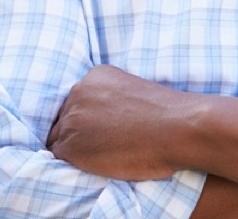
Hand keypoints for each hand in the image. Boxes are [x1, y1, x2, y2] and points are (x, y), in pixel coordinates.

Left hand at [47, 64, 194, 179]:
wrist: (177, 127)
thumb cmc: (167, 113)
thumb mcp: (135, 90)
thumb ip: (112, 98)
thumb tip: (103, 118)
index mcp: (96, 75)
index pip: (78, 99)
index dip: (89, 117)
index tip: (104, 127)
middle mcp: (78, 92)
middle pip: (65, 117)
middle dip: (80, 131)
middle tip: (104, 143)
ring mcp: (72, 119)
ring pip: (60, 137)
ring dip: (77, 147)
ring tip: (103, 154)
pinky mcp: (70, 146)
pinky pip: (60, 157)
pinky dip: (76, 162)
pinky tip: (99, 162)